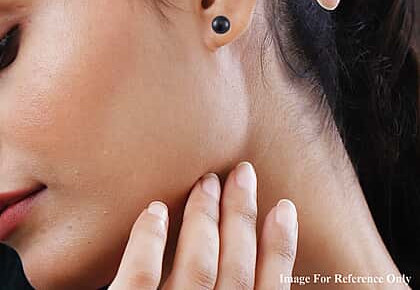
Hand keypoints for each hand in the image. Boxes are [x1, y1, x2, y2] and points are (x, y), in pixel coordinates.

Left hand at [108, 161, 297, 288]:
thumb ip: (227, 289)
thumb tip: (238, 254)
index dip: (280, 247)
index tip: (284, 208)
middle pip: (236, 267)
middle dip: (242, 214)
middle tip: (242, 173)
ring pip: (197, 266)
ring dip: (205, 217)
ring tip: (207, 181)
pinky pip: (140, 279)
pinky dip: (149, 241)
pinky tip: (155, 210)